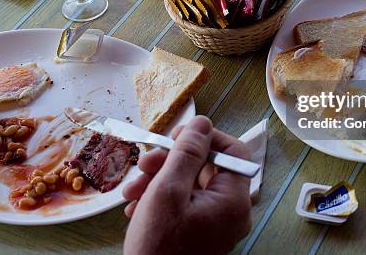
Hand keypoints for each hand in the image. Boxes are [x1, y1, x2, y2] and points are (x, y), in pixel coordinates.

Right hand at [123, 116, 251, 254]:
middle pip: (206, 167)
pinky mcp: (199, 231)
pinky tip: (137, 205)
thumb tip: (202, 123)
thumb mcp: (168, 190)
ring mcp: (215, 223)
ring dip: (158, 180)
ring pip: (190, 184)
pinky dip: (160, 199)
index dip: (205, 138)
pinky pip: (184, 203)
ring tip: (132, 190)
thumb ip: (186, 153)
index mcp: (233, 200)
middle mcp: (230, 211)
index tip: (176, 136)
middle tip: (144, 163)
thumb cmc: (158, 246)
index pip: (232, 152)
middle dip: (170, 162)